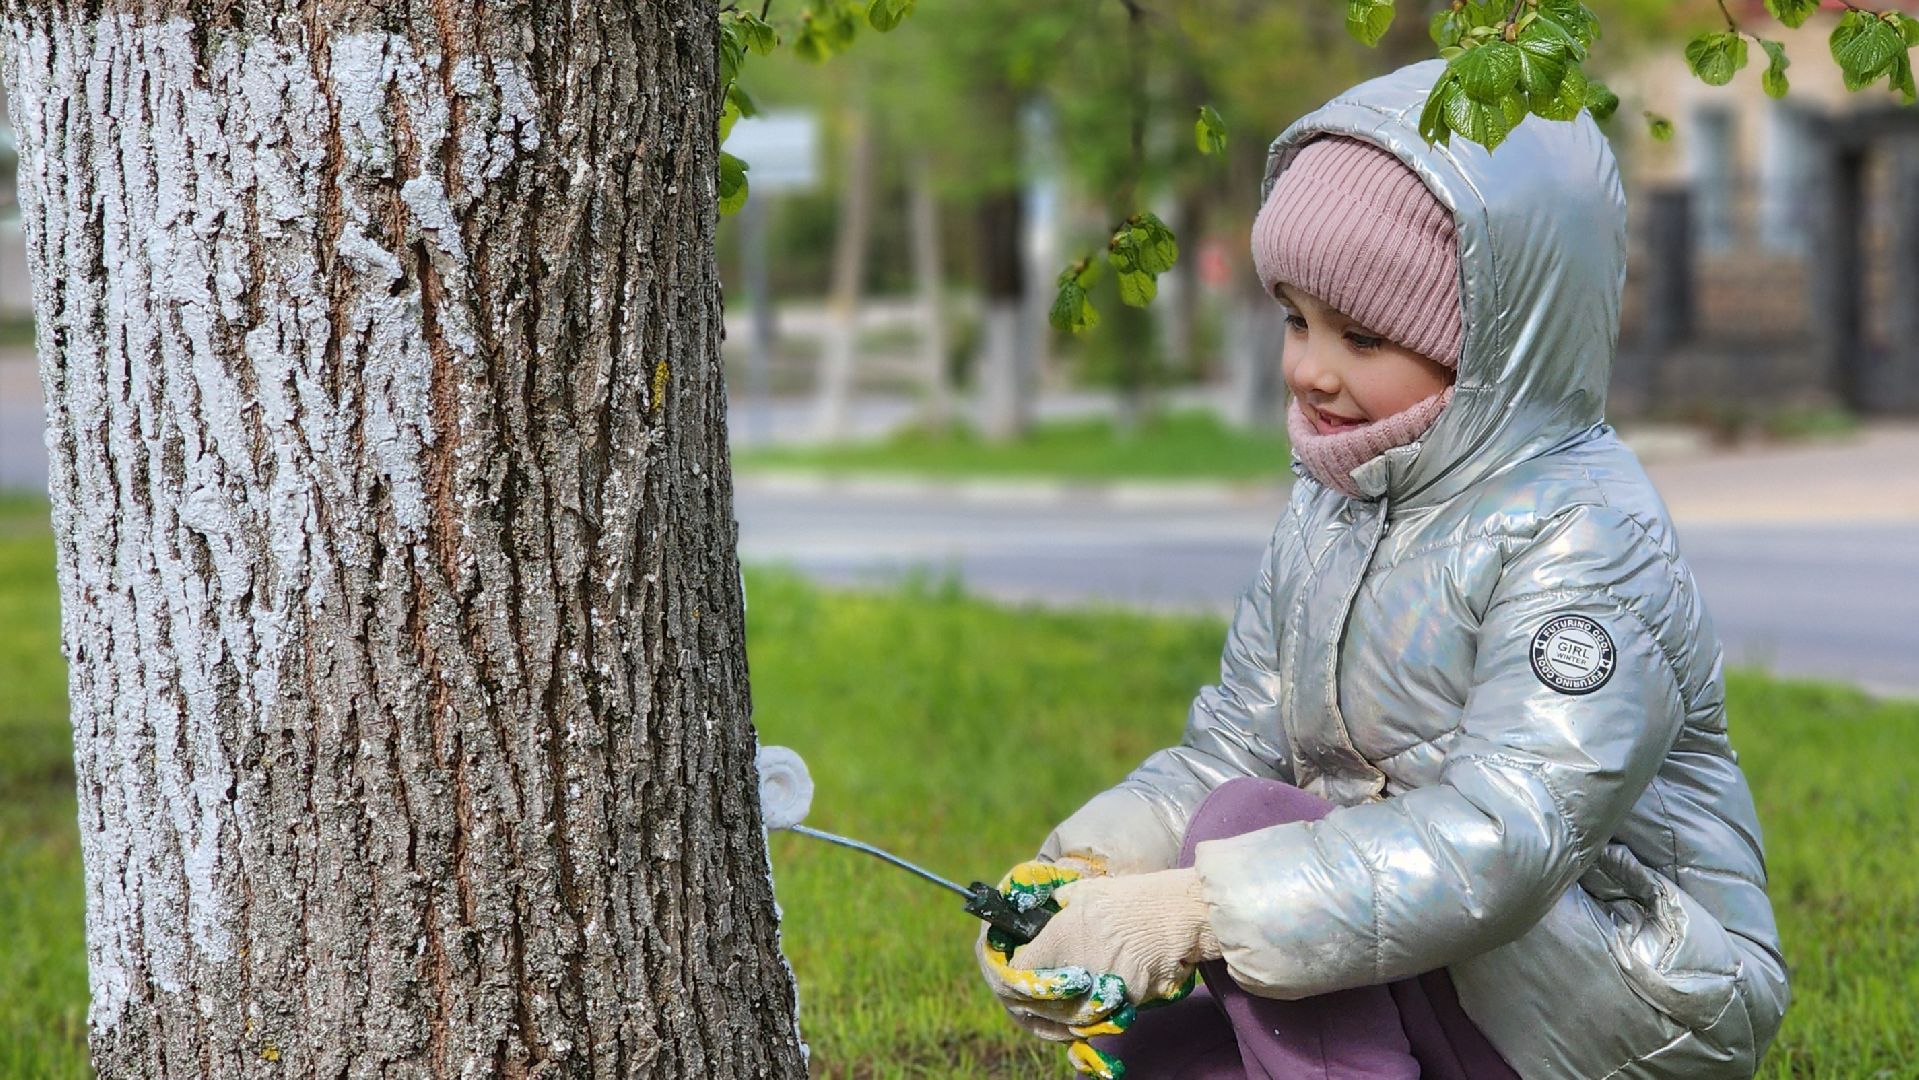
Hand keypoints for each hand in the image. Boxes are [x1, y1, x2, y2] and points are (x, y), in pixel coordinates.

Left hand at [975, 858, 1209, 1078]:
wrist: (1178, 916)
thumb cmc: (1132, 898)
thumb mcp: (1084, 892)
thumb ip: (1056, 908)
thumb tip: (1038, 913)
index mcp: (1059, 940)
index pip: (1018, 970)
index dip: (1009, 972)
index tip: (1011, 968)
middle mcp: (1074, 971)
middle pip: (1035, 1002)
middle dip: (1026, 999)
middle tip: (1025, 993)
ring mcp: (1097, 992)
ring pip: (1062, 1019)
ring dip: (1052, 1017)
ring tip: (1047, 1008)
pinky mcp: (1120, 1006)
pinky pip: (1092, 1021)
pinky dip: (1081, 1021)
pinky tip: (1078, 1012)